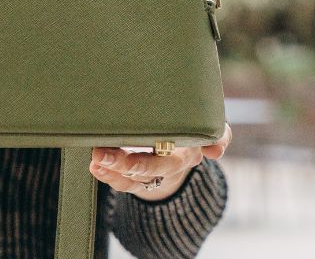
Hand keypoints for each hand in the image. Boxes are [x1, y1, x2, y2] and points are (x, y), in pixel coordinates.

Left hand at [89, 122, 231, 200]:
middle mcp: (166, 168)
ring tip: (94, 159)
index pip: (167, 161)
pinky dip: (107, 175)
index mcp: (183, 155)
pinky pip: (122, 182)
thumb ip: (219, 136)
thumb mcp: (208, 131)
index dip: (150, 161)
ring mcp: (150, 175)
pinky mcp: (136, 177)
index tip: (132, 157)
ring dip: (111, 170)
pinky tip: (95, 166)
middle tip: (100, 152)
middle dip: (123, 164)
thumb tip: (217, 149)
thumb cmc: (192, 132)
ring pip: (130, 178)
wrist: (185, 152)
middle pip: (144, 171)